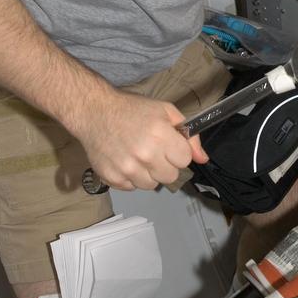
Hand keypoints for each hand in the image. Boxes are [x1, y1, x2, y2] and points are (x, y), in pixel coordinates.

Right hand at [73, 90, 208, 190]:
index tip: (169, 145)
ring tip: (138, 156)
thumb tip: (203, 159)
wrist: (94, 112)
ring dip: (148, 174)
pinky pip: (132, 188)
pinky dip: (130, 178)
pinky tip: (125, 161)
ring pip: (152, 186)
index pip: (185, 160)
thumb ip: (189, 135)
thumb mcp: (166, 111)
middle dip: (165, 165)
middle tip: (153, 151)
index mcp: (160, 135)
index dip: (178, 152)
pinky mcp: (112, 178)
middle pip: (170, 176)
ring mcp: (127, 169)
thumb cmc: (132, 109)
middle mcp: (145, 155)